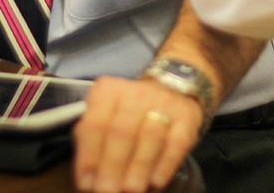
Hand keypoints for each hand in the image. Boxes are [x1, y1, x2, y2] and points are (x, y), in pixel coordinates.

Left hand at [72, 76, 203, 192]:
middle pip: (122, 131)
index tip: (86, 183)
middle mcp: (137, 93)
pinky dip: (165, 164)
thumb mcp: (104, 116)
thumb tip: (88, 178)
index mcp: (109, 91)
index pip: (95, 124)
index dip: (90, 156)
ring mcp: (165, 103)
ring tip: (130, 190)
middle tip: (107, 191)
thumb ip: (92, 142)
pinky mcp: (187, 116)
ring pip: (151, 136)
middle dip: (113, 165)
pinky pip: (177, 142)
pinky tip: (156, 182)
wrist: (171, 90)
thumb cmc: (128, 113)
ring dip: (139, 167)